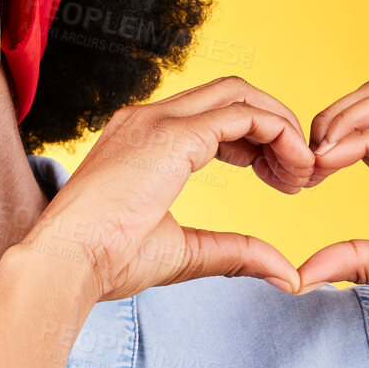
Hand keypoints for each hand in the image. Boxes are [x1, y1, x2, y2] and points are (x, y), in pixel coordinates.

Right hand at [17, 76, 315, 304]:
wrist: (67, 262)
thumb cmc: (107, 262)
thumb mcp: (184, 252)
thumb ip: (235, 252)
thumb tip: (285, 273)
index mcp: (144, 141)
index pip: (214, 115)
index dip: (256, 141)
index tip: (278, 179)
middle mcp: (149, 120)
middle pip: (232, 94)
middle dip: (276, 127)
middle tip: (300, 174)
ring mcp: (158, 121)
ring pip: (241, 95)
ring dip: (281, 128)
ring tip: (302, 172)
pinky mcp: (172, 135)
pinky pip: (244, 115)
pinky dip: (277, 134)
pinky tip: (293, 169)